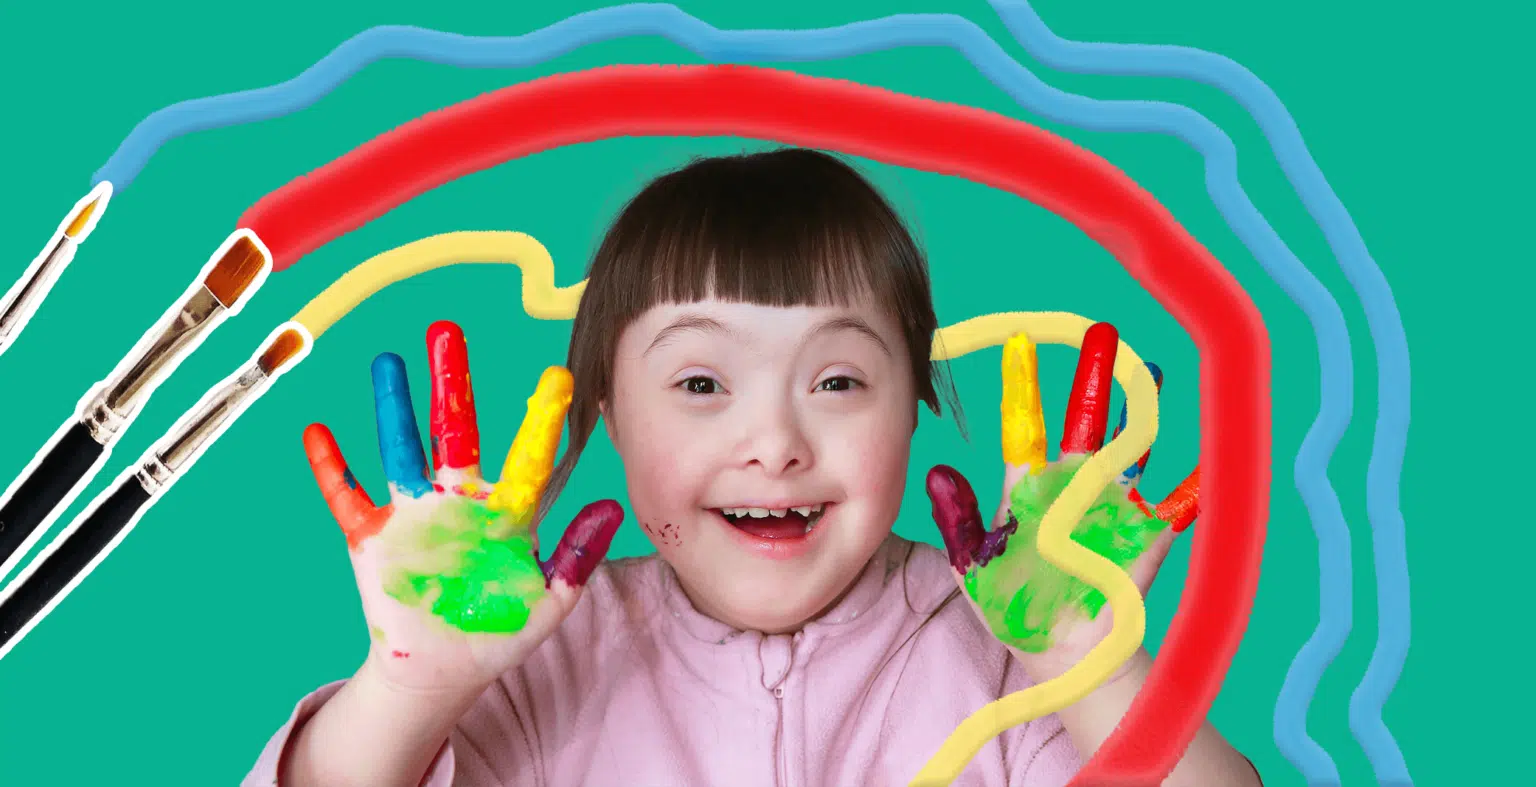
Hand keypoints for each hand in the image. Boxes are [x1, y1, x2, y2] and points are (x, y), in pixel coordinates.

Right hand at [303, 320, 623, 696]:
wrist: (443, 671)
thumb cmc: (499, 633)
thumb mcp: (548, 601)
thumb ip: (576, 556)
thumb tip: (611, 509)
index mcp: (504, 512)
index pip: (527, 457)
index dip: (540, 419)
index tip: (558, 376)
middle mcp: (458, 499)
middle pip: (455, 430)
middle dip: (451, 382)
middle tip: (446, 330)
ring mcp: (412, 513)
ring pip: (400, 448)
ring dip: (392, 407)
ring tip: (387, 361)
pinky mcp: (371, 537)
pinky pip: (347, 497)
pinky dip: (331, 467)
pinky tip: (317, 433)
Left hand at [926, 323, 1199, 683]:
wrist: (1061, 655)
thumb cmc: (1014, 609)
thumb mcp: (974, 568)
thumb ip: (960, 521)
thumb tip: (937, 472)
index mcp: (1029, 492)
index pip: (1025, 430)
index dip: (1023, 388)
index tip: (1019, 345)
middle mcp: (1073, 490)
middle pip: (1084, 426)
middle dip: (1094, 382)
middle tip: (1102, 337)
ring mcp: (1111, 511)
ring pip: (1130, 453)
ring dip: (1141, 416)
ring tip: (1152, 375)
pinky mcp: (1143, 542)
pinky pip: (1173, 514)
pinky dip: (1190, 494)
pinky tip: (1204, 473)